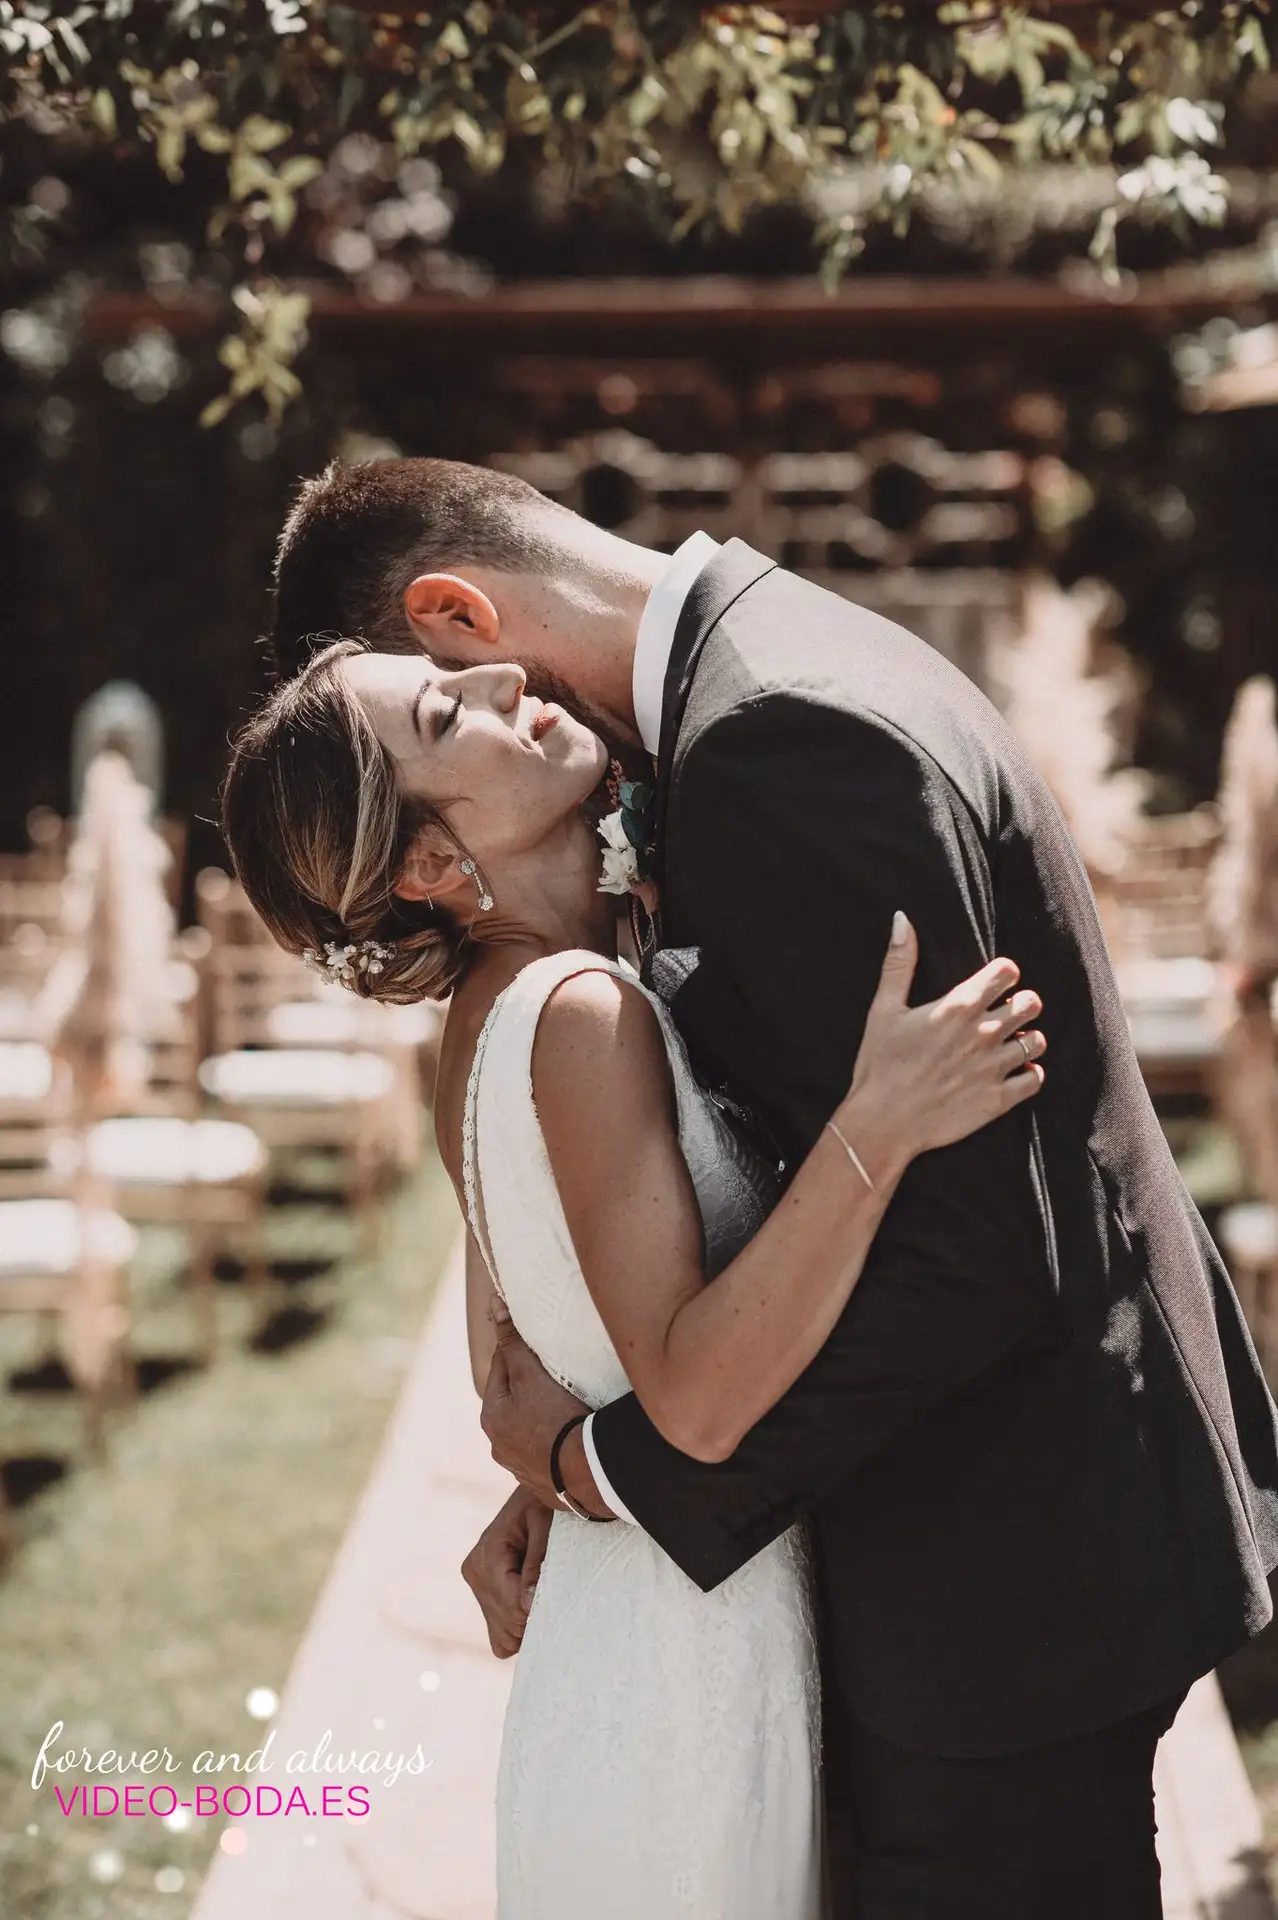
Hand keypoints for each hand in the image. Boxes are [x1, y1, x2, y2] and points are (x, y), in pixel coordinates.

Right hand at [460, 1485, 553, 1657]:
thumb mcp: (544, 1524)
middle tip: (555, 1597)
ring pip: (502, 1633)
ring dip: (526, 1624)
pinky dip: (516, 1631)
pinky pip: (496, 1635)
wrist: (530, 1496)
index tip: (557, 1600)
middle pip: (507, 1621)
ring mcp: (475, 1583)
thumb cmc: (542, 1505)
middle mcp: (474, 1571)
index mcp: (488, 1555)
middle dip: (534, 1617)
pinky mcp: (481, 1592)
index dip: (537, 1610)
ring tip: (542, 1598)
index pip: (512, 1604)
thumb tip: (528, 1604)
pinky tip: (530, 1609)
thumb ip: (536, 1562)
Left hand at [480, 1300, 603, 1510]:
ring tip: (568, 1405)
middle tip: (556, 1373)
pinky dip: (558, 1444)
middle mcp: (499, 1447)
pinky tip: (573, 1436)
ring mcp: (522, 1469)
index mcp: (491, 1418)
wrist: (585, 1472)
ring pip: (530, 1431)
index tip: (534, 1340)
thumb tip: (493, 1304)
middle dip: (530, 1387)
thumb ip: (511, 1341)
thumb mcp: (530, 1373)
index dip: (517, 1350)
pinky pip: (549, 1455)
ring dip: (543, 1418)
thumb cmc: (554, 1417)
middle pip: (515, 1402)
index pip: (500, 1369)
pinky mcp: (547, 1486)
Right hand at [841, 913, 1044, 1175]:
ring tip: (1010, 1044)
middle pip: (1031, 1003)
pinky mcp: (999, 1099)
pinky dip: (1029, 1074)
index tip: (993, 984)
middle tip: (1007, 1013)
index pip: (1007, 972)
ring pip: (1037, 1041)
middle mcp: (984, 1033)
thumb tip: (902, 918)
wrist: (882, 1123)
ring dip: (1027, 1039)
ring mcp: (994, 1067)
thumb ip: (899, 962)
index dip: (1003, 975)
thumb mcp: (884, 1009)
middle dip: (1022, 1004)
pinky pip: (1035, 1079)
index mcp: (959, 1006)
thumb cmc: (879, 1064)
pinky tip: (1013, 1073)